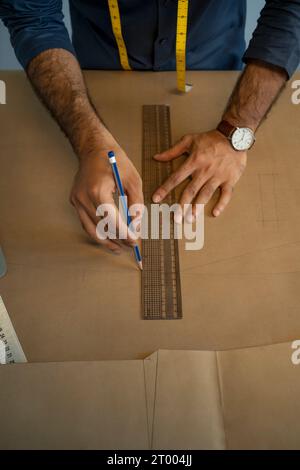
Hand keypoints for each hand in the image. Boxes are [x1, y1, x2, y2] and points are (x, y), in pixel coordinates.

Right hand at [70, 137, 142, 252]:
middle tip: (132, 246)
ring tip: (119, 248)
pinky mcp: (75, 201)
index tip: (135, 241)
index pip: (111, 220)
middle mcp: (83, 197)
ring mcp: (76, 200)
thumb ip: (136, 203)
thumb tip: (137, 225)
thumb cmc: (115, 160)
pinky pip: (86, 221)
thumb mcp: (133, 180)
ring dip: (105, 241)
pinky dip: (97, 231)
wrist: (94, 147)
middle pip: (100, 228)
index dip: (124, 234)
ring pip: (90, 229)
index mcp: (97, 191)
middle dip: (117, 239)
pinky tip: (109, 236)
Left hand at [152, 130, 246, 220]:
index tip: (156, 198)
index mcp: (194, 161)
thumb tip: (156, 157)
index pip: (176, 177)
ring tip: (191, 218)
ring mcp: (218, 176)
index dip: (165, 188)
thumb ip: (172, 151)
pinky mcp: (230, 179)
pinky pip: (226, 194)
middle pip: (191, 190)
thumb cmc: (211, 139)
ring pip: (206, 194)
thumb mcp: (189, 140)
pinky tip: (215, 213)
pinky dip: (222, 204)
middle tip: (176, 218)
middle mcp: (205, 170)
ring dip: (198, 207)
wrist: (234, 136)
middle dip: (182, 205)